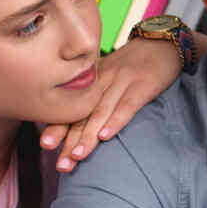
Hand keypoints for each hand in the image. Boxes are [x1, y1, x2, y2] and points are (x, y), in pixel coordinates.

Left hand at [41, 36, 179, 171]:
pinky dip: (116, 121)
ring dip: (88, 136)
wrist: (161, 42)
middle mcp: (102, 81)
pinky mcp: (143, 84)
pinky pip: (128, 104)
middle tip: (60, 165)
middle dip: (69, 141)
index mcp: (92, 82)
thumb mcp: (109, 77)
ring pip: (100, 112)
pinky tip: (106, 136)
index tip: (45, 147)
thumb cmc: (133, 66)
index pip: (71, 107)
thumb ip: (94, 97)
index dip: (58, 127)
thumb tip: (77, 128)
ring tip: (77, 157)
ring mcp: (122, 82)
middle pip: (82, 114)